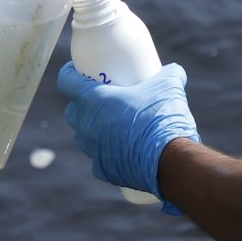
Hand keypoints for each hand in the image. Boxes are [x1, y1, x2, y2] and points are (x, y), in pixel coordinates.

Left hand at [56, 62, 198, 199]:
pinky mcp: (103, 169)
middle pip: (73, 111)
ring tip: (110, 124)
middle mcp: (87, 125)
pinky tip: (119, 149)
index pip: (66, 82)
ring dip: (91, 129)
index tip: (78, 71)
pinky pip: (97, 158)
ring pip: (83, 137)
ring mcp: (93, 149)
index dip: (70, 74)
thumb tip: (175, 71)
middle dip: (81, 105)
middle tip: (101, 99)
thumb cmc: (162, 117)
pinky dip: (106, 153)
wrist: (171, 158)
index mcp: (94, 99)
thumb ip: (170, 74)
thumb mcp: (169, 86)